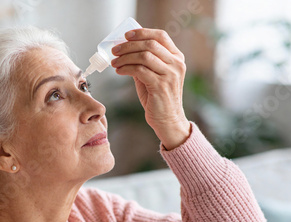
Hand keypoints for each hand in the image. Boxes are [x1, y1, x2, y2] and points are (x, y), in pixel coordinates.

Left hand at [111, 28, 190, 149]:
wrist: (168, 120)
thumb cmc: (158, 97)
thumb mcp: (153, 76)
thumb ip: (144, 62)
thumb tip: (125, 50)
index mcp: (176, 58)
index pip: (161, 36)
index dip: (142, 32)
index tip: (126, 35)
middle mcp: (176, 64)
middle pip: (150, 44)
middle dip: (128, 45)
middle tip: (114, 50)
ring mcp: (170, 75)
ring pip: (144, 56)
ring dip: (125, 57)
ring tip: (114, 63)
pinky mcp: (160, 86)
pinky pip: (139, 70)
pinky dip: (126, 68)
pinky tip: (119, 71)